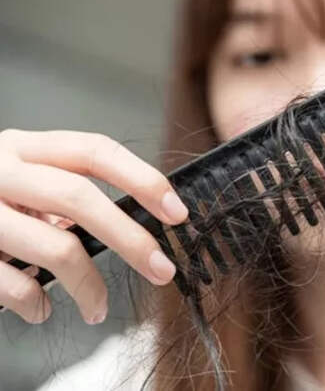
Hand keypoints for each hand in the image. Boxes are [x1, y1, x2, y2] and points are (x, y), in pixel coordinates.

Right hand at [0, 129, 188, 324]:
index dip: (142, 179)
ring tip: (98, 308)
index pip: (96, 151)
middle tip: (161, 268)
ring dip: (89, 287)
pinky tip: (42, 309)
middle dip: (130, 239)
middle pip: (80, 199)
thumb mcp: (20, 176)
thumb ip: (63, 191)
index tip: (175, 211)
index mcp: (25, 146)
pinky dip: (36, 304)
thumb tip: (122, 224)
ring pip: (54, 248)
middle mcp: (0, 170)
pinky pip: (13, 285)